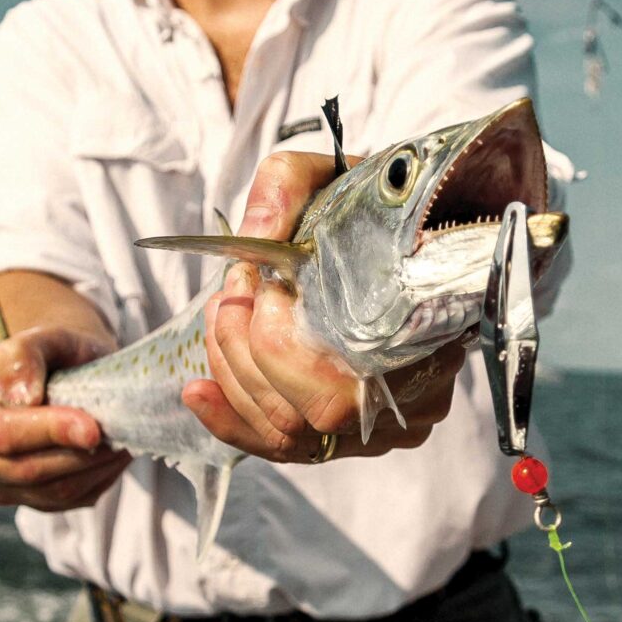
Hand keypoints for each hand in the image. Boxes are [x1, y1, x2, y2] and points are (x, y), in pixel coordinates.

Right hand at [0, 326, 130, 510]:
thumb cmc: (56, 355)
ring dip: (96, 465)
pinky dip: (103, 476)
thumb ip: (23, 356)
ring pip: (56, 491)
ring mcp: (9, 488)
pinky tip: (113, 451)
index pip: (0, 435)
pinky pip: (77, 499)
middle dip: (77, 451)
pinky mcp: (43, 502)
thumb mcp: (43, 339)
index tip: (91, 427)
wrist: (76, 374)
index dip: (47, 432)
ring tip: (118, 436)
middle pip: (28, 470)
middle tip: (113, 430)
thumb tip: (22, 397)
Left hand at [183, 152, 465, 462]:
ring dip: (232, 373)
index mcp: (424, 336)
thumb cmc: (376, 210)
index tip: (257, 278)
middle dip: (242, 348)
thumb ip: (286, 190)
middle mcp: (414, 396)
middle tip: (230, 290)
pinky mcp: (353, 433)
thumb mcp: (333, 174)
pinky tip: (197, 391)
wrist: (417, 233)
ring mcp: (384, 423)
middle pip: (307, 413)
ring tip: (217, 316)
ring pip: (289, 434)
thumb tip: (249, 242)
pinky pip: (284, 447)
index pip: (337, 382)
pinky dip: (231, 422)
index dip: (274, 339)